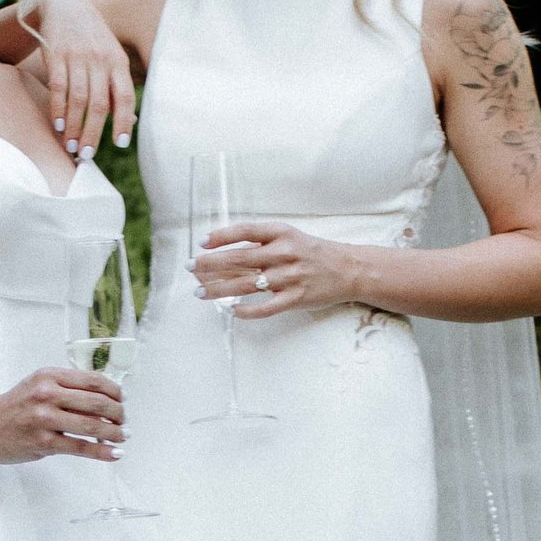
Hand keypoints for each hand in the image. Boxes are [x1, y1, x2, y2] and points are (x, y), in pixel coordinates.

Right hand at [0, 366, 125, 464]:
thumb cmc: (11, 409)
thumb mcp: (36, 386)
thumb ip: (64, 389)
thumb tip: (102, 400)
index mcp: (48, 376)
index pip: (93, 380)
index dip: (115, 391)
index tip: (121, 400)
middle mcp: (47, 394)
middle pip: (97, 402)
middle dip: (118, 413)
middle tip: (124, 421)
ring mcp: (44, 419)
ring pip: (92, 425)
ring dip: (114, 433)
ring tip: (122, 437)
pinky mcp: (43, 442)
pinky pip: (80, 447)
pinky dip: (102, 452)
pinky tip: (114, 453)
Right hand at [18, 0, 134, 159]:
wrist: (64, 6)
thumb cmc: (92, 39)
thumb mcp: (111, 57)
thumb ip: (118, 87)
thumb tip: (131, 121)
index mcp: (118, 62)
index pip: (125, 96)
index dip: (124, 121)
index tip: (120, 144)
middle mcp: (100, 59)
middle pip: (99, 103)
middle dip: (92, 132)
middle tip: (85, 154)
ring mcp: (78, 56)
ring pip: (78, 98)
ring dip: (73, 126)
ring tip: (69, 145)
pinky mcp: (56, 54)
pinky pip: (58, 87)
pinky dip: (58, 109)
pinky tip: (57, 125)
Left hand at [194, 220, 361, 319]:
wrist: (349, 268)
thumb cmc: (312, 253)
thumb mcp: (290, 237)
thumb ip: (261, 242)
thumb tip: (224, 252)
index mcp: (282, 233)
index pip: (245, 231)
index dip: (221, 236)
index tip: (202, 243)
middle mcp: (285, 253)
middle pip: (240, 258)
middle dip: (211, 264)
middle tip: (190, 268)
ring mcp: (290, 277)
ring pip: (247, 284)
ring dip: (220, 288)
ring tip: (200, 292)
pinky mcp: (296, 298)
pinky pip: (266, 307)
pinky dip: (247, 310)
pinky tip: (231, 310)